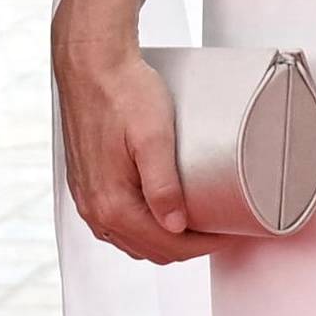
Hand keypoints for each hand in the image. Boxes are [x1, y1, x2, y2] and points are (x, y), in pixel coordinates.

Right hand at [53, 15, 214, 264]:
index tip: (228, 233)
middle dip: (187, 246)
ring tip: (196, 223)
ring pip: (130, 240)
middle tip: (219, 229)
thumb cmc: (123, 92)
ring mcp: (87, 197)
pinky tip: (160, 213)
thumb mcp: (153, 136)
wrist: (91, 66)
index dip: (203, 245)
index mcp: (111, 203)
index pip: (165, 246)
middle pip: (149, 249)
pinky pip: (115, 223)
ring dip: (163, 240)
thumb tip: (176, 226)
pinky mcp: (86, 184)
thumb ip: (163, 185)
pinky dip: (141, 227)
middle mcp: (94, 207)